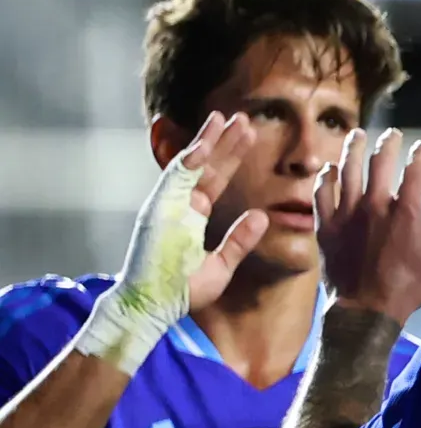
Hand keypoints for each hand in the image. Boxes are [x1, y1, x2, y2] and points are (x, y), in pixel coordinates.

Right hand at [75, 112, 267, 374]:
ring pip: (188, 166)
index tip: (250, 135)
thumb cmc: (182, 291)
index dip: (232, 157)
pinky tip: (204, 144)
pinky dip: (188, 162)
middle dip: (224, 143)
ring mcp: (166, 206)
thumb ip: (240, 240)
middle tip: (244, 119)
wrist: (151, 309)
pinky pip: (173, 181)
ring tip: (225, 119)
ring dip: (206, 142)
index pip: (216, 179)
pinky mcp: (156, 211)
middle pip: (205, 167)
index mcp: (193, 215)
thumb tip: (262, 216)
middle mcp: (178, 205)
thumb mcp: (222, 265)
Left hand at [316, 128, 420, 325]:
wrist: (366, 311)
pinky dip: (326, 178)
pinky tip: (329, 169)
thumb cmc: (408, 286)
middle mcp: (374, 204)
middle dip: (388, 144)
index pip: (415, 171)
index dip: (420, 155)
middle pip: (380, 163)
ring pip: (348, 170)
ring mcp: (346, 213)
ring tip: (357, 135)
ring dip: (353, 149)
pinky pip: (322, 194)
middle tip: (392, 134)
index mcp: (405, 211)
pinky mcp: (326, 226)